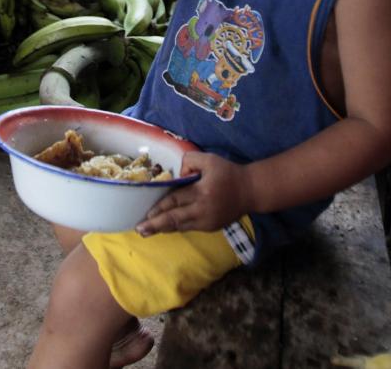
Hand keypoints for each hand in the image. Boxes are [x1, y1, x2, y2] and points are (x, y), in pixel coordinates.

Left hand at [135, 151, 250, 235]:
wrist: (251, 191)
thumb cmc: (228, 173)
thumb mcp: (210, 159)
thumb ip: (190, 161)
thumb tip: (177, 175)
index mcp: (202, 192)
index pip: (176, 200)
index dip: (159, 208)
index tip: (145, 213)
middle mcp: (203, 210)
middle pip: (175, 219)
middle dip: (156, 225)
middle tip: (139, 230)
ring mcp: (207, 221)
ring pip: (181, 226)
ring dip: (163, 229)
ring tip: (147, 232)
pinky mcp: (211, 227)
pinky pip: (189, 227)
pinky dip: (176, 227)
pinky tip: (165, 227)